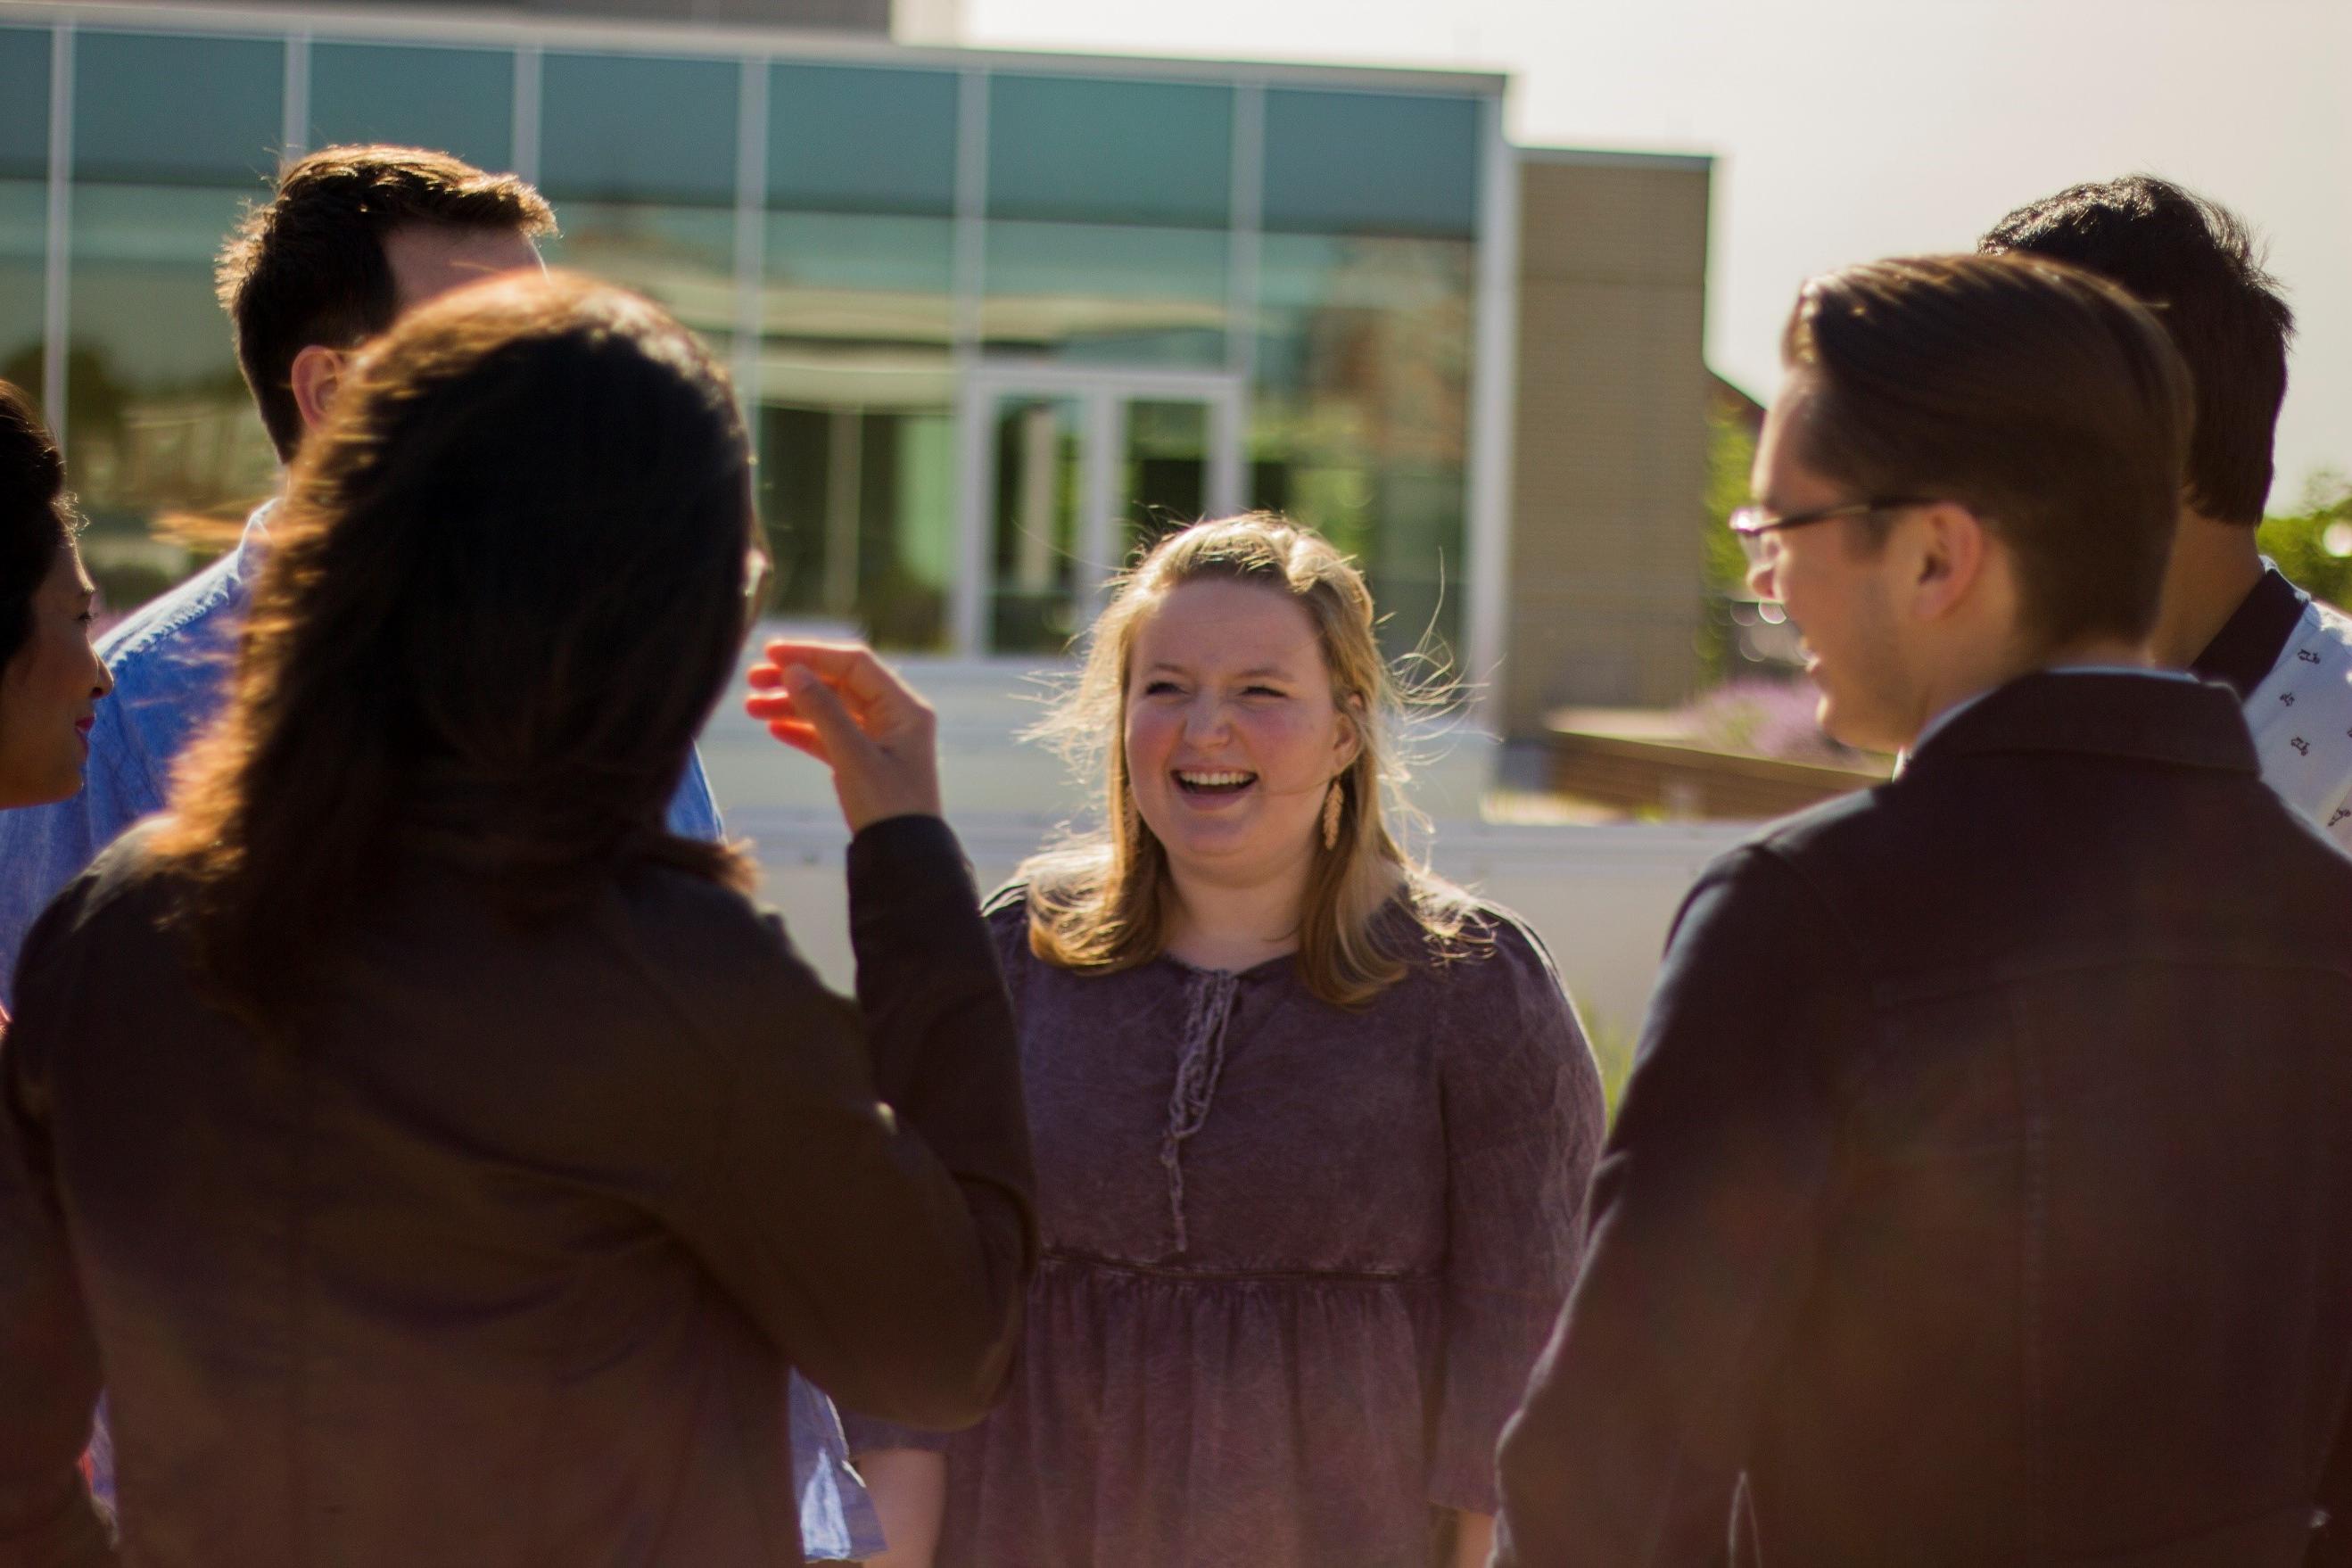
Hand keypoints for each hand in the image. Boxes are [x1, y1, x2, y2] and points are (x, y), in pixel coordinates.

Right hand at [745, 639, 941, 832]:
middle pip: (839, 684)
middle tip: (753, 678)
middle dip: (796, 679)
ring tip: (751, 706)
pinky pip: (830, 736)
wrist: (903, 860)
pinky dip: (802, 730)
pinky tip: (773, 727)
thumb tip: (793, 671)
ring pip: (830, 710)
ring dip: (792, 705)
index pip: (854, 665)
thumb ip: (823, 712)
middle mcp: (895, 717)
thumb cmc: (889, 808)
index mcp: (904, 708)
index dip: (813, 654)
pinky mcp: (865, 762)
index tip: (772, 653)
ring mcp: (880, 739)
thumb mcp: (853, 757)